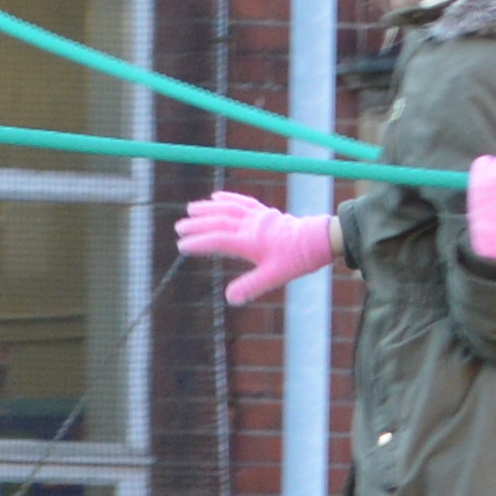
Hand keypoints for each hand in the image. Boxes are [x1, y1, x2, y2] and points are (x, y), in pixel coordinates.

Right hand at [174, 189, 339, 305]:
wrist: (317, 240)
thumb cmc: (296, 259)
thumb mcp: (274, 277)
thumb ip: (251, 286)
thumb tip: (230, 298)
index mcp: (249, 241)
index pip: (218, 240)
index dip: (199, 243)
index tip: (181, 245)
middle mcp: (251, 225)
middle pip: (218, 222)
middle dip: (197, 224)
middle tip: (178, 227)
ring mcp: (258, 216)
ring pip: (228, 208)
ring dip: (208, 208)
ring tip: (190, 208)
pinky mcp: (265, 213)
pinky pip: (243, 202)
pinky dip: (228, 198)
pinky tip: (216, 197)